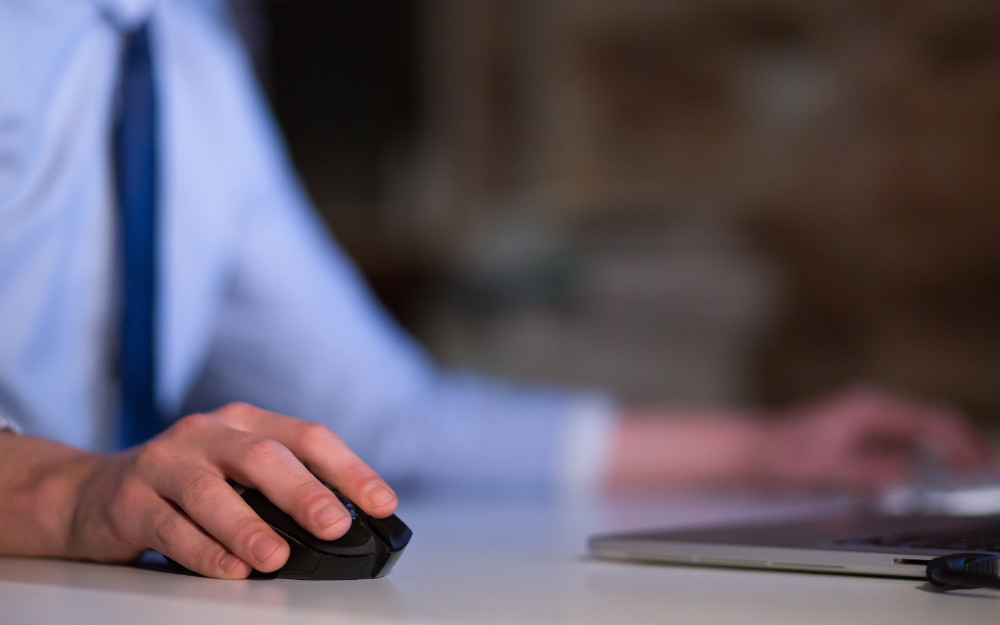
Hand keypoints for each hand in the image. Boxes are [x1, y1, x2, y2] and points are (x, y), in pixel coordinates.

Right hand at [0, 403, 396, 578]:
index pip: (307, 437)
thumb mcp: (236, 472)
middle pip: (262, 457)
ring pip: (211, 492)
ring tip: (276, 558)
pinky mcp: (129, 500)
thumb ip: (282, 489)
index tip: (381, 503)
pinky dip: (203, 551)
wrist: (93, 493)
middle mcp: (206, 434)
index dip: (349, 469)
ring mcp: (164, 463)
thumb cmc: (185, 483)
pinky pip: (170, 527)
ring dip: (249, 527)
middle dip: (304, 492)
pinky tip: (229, 569)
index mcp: (245, 423)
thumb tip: (344, 523)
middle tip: (334, 525)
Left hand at [759, 388, 996, 492]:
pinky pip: (907, 440)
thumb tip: (905, 473)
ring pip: (922, 430)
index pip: (929, 421)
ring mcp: (868, 420)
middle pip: (932, 421)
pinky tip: (939, 469)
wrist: (756, 451)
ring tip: (976, 467)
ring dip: (950, 447)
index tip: (982, 461)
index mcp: (869, 409)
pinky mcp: (863, 435)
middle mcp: (872, 409)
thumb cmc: (784, 454)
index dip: (960, 441)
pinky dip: (929, 452)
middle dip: (965, 442)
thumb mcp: (828, 467)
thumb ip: (868, 470)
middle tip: (990, 465)